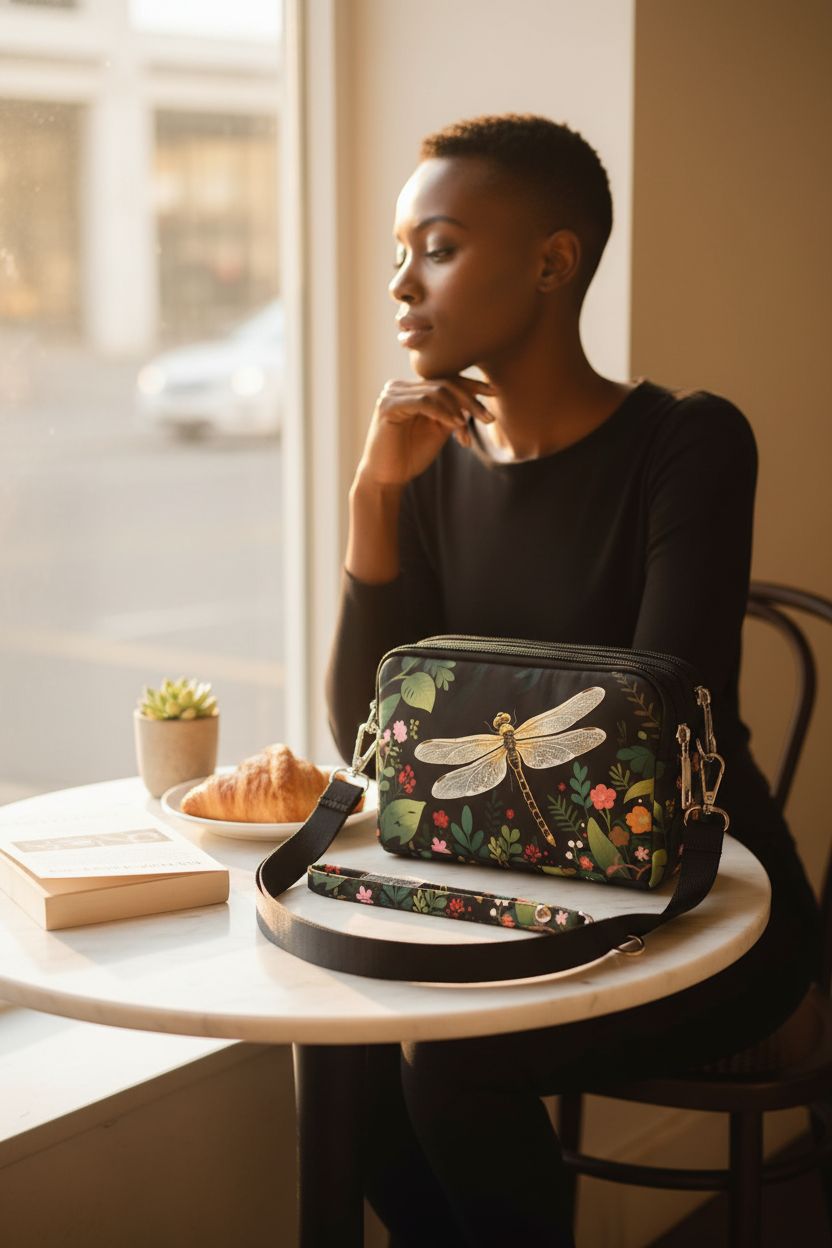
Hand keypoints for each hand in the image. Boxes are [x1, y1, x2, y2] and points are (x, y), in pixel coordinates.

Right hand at [356, 375, 496, 488]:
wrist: (387, 478)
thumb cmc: (411, 456)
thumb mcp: (439, 430)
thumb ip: (453, 413)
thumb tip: (475, 400)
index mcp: (412, 390)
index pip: (445, 379)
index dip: (471, 385)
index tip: (494, 392)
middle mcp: (400, 386)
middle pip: (444, 383)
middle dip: (470, 400)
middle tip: (488, 418)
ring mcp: (392, 393)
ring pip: (436, 391)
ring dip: (457, 410)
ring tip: (466, 429)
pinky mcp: (388, 405)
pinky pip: (423, 401)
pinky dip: (443, 412)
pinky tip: (456, 424)